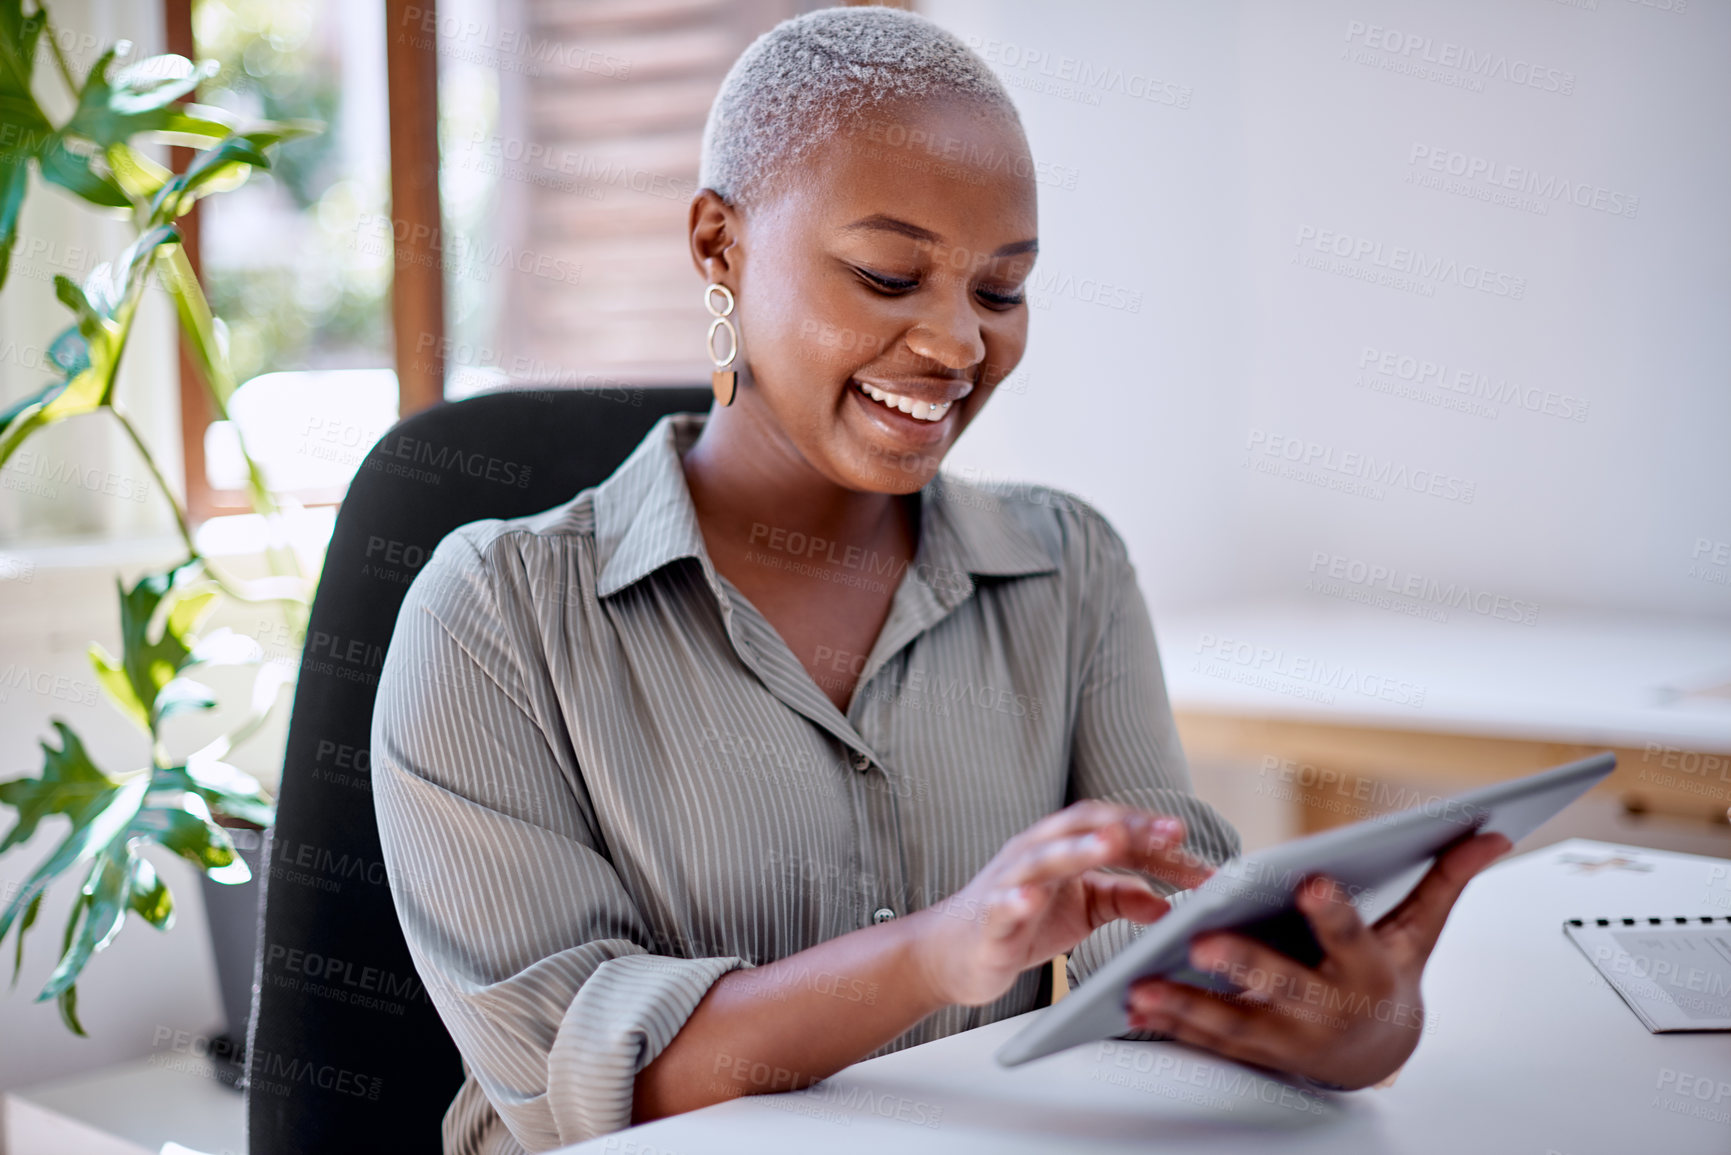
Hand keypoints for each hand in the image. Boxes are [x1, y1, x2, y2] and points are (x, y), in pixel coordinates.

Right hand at [909, 800, 1213, 1008]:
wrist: (955, 953)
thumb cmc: (1024, 922)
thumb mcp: (1084, 910)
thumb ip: (1123, 898)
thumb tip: (1169, 904)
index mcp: (1061, 847)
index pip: (1111, 827)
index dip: (1150, 833)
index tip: (1190, 844)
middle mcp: (1034, 853)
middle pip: (1080, 827)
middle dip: (1127, 827)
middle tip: (1171, 833)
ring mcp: (1007, 882)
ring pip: (1042, 857)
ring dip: (1077, 848)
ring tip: (1111, 843)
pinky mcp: (987, 918)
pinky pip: (1000, 904)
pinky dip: (1014, 899)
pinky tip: (1029, 899)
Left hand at [1124, 830, 1511, 1089]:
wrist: (1376, 1054)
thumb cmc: (1387, 977)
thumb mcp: (1417, 933)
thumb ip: (1443, 879)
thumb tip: (1491, 831)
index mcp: (1366, 971)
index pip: (1352, 936)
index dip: (1333, 911)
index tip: (1312, 881)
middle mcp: (1326, 1008)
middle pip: (1283, 986)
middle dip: (1243, 966)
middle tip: (1202, 942)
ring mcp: (1288, 1037)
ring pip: (1235, 1023)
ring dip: (1186, 1006)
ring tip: (1142, 985)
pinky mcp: (1254, 1052)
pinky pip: (1209, 1042)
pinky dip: (1171, 1027)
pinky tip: (1134, 1005)